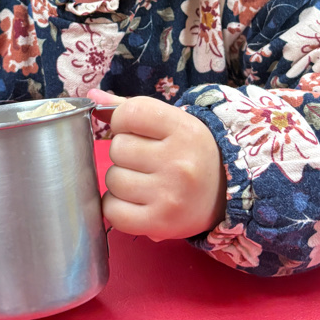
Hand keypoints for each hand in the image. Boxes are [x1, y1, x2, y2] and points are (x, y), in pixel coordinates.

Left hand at [88, 88, 226, 241]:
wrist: (226, 193)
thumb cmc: (190, 152)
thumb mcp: (172, 122)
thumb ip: (131, 108)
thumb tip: (92, 95)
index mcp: (184, 129)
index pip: (129, 113)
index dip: (122, 121)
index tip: (134, 129)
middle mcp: (179, 162)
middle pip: (118, 148)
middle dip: (124, 152)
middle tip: (144, 159)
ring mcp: (170, 195)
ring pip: (112, 179)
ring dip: (120, 179)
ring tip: (142, 180)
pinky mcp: (160, 224)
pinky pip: (113, 211)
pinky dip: (116, 206)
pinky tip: (134, 200)